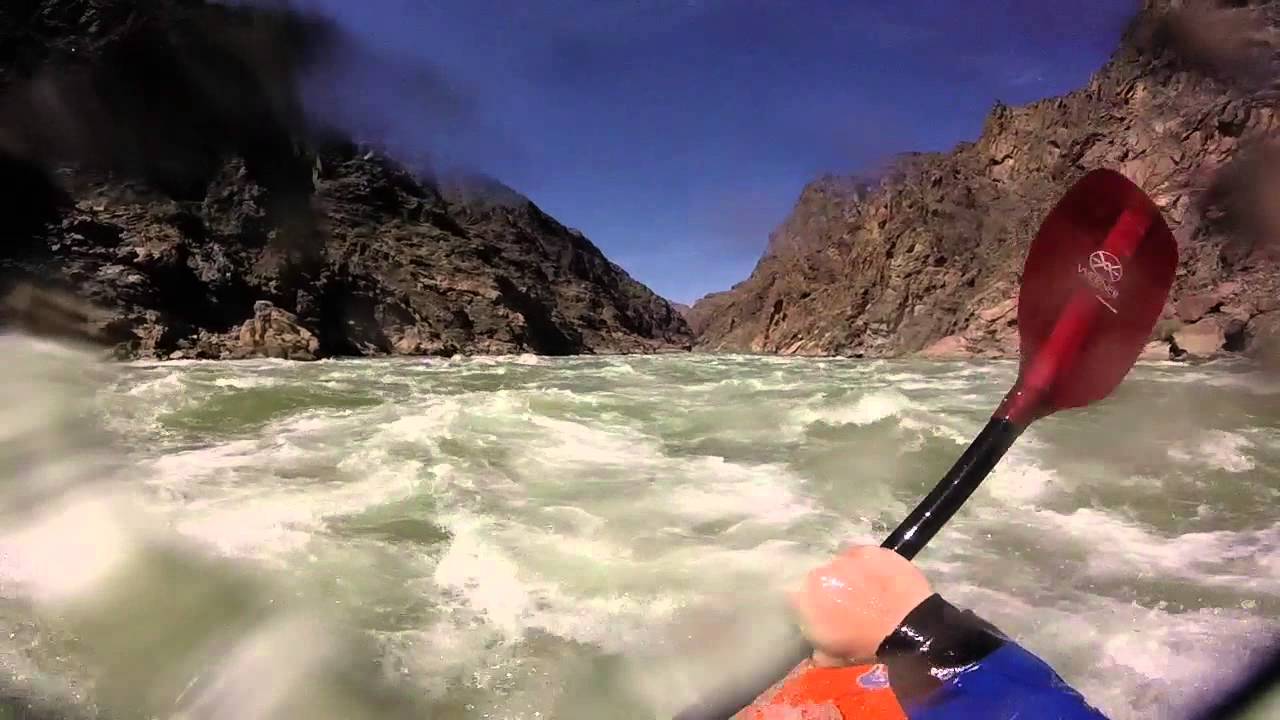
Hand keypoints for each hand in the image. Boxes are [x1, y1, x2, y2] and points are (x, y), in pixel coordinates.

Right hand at [788, 546, 932, 666]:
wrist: (907, 626)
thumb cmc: (866, 644)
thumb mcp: (832, 658)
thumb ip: (817, 650)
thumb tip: (816, 649)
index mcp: (804, 597)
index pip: (797, 598)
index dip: (811, 607)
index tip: (825, 616)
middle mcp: (819, 572)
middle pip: (820, 578)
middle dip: (830, 590)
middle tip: (848, 605)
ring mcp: (846, 557)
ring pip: (842, 565)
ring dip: (850, 576)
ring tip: (868, 591)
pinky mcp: (870, 549)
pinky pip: (864, 556)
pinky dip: (870, 566)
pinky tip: (881, 579)